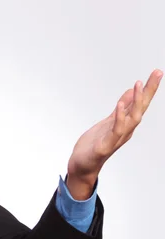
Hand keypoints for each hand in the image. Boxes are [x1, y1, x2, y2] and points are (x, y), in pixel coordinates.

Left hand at [66, 69, 161, 198]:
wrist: (82, 165)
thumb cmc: (95, 144)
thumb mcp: (108, 121)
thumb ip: (121, 108)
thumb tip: (131, 92)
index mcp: (126, 124)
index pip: (140, 104)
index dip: (149, 89)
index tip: (157, 73)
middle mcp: (125, 130)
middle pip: (141, 108)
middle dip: (149, 91)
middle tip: (157, 73)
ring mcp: (116, 138)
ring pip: (132, 119)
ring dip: (136, 102)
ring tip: (138, 85)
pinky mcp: (105, 146)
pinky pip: (115, 130)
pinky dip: (119, 118)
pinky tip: (119, 106)